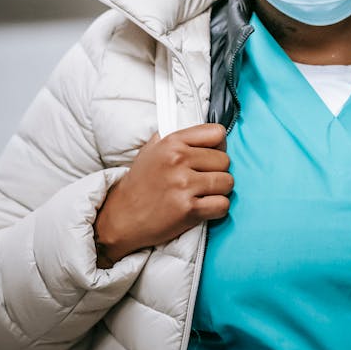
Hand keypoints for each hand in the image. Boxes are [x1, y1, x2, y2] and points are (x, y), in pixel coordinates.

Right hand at [95, 123, 232, 264]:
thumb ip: (176, 138)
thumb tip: (202, 132)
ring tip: (203, 194)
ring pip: (227, 182)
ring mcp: (183, 185)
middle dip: (218, 172)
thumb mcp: (151, 150)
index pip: (217, 133)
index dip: (218, 147)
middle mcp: (178, 160)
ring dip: (219, 191)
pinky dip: (217, 209)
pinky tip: (203, 208)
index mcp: (172, 142)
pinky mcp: (188, 209)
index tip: (210, 157)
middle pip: (225, 161)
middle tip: (202, 181)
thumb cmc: (140, 183)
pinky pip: (223, 205)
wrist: (122, 217)